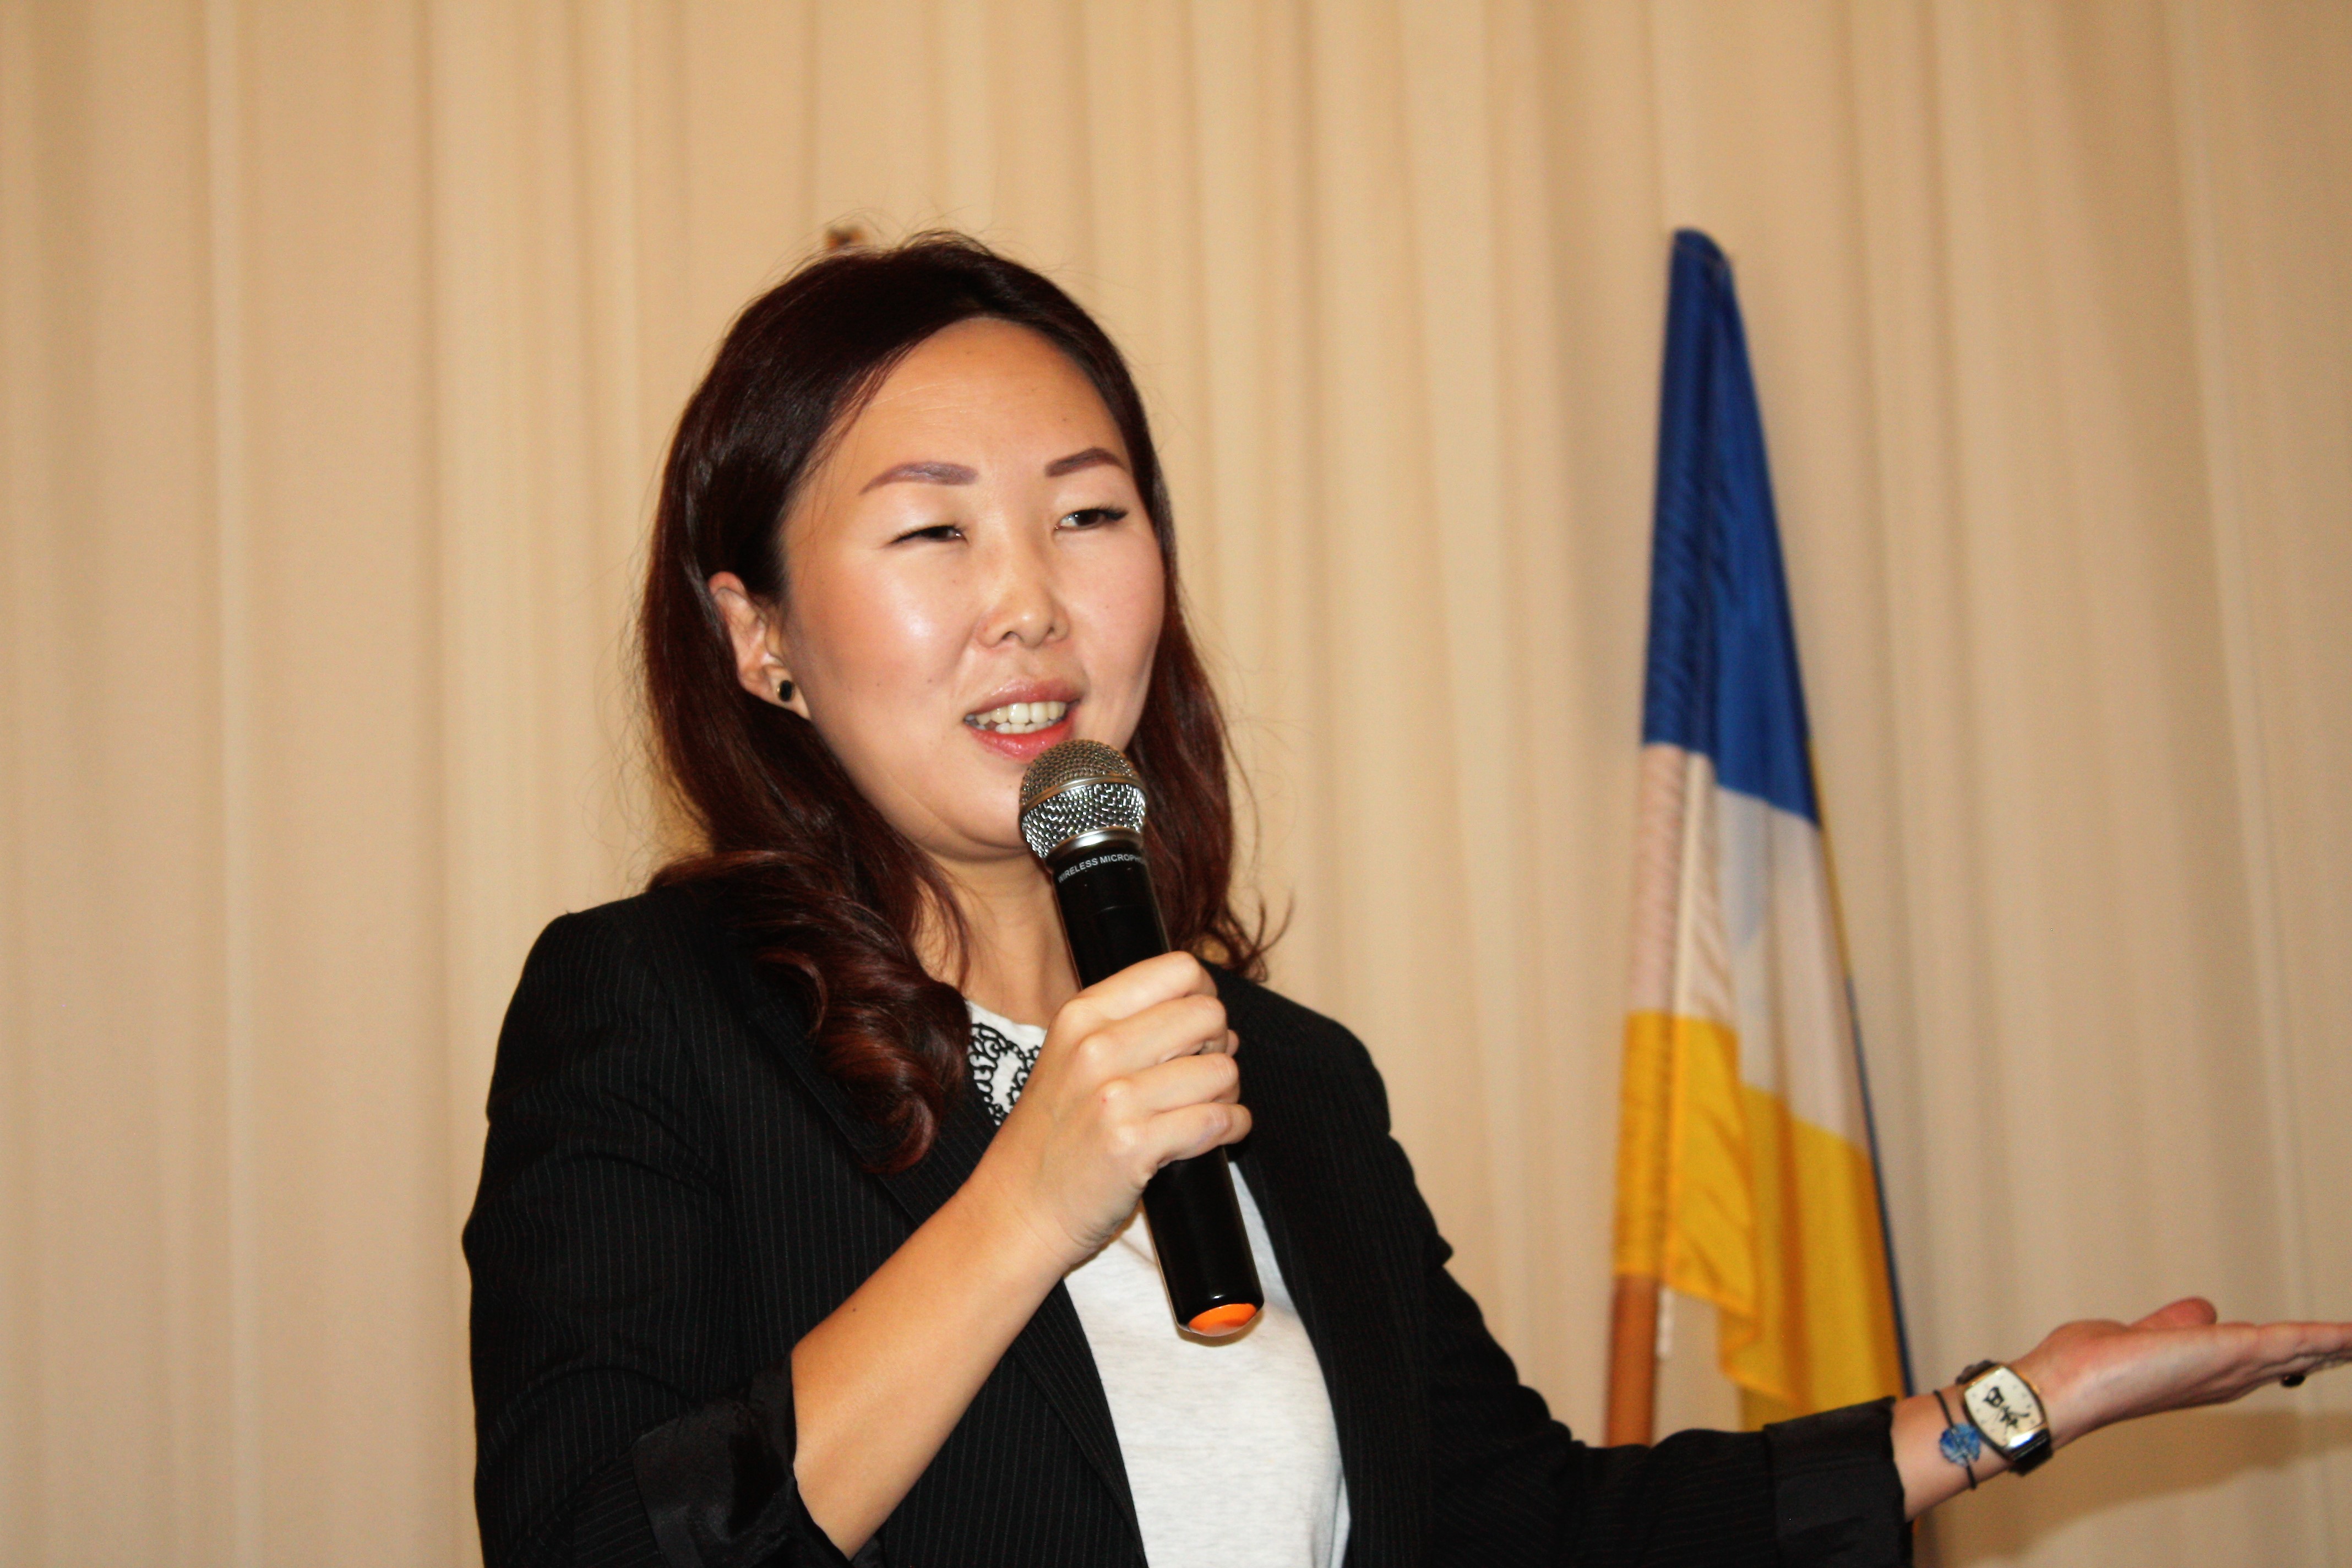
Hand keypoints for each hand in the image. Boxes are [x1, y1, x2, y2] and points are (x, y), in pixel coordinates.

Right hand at [965, 951, 1246, 1272]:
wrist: (1019, 1208)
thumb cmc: (1052, 1136)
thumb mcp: (1070, 1058)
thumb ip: (1130, 1028)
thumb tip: (1217, 1023)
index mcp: (1082, 1015)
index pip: (1177, 970)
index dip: (1203, 996)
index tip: (1198, 1027)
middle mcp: (1096, 1048)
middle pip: (1208, 1015)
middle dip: (1219, 1044)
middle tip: (1200, 1073)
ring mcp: (1114, 1098)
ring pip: (1221, 1070)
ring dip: (1226, 1093)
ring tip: (1202, 1108)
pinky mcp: (1134, 1146)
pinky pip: (1218, 1120)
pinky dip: (1231, 1127)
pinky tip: (1217, 1134)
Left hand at [2016, 1297, 2351, 1443]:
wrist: (2071, 1385)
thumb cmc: (2091, 1366)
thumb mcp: (2143, 1334)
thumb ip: (2176, 1325)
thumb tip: (2205, 1311)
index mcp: (2206, 1374)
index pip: (2261, 1361)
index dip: (2295, 1352)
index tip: (2326, 1345)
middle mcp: (2225, 1378)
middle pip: (2290, 1360)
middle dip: (2326, 1351)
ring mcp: (2232, 1368)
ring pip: (2299, 1351)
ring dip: (2335, 1344)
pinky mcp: (2233, 1351)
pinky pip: (2291, 1341)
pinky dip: (2325, 1337)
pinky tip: (2350, 1333)